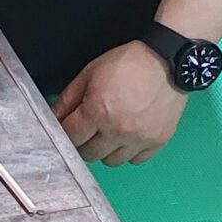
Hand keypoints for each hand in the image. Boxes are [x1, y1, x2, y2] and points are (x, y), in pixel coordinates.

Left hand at [56, 42, 189, 165]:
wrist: (167, 60)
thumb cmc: (128, 63)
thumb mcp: (89, 74)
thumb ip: (68, 99)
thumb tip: (53, 118)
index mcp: (97, 112)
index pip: (70, 138)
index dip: (66, 132)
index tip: (70, 126)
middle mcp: (117, 130)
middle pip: (89, 154)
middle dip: (84, 142)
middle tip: (89, 128)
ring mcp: (139, 139)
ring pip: (111, 161)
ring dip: (106, 149)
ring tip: (110, 131)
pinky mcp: (157, 141)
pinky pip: (136, 160)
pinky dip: (129, 152)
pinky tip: (128, 136)